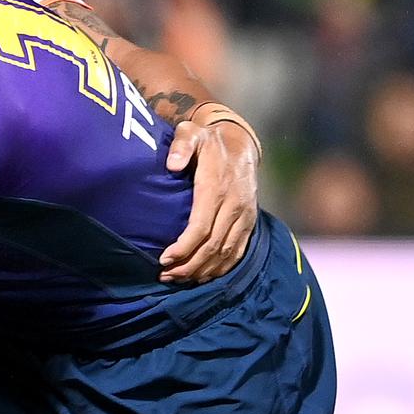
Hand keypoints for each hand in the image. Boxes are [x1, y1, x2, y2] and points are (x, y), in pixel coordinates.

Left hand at [159, 121, 258, 283]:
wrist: (241, 142)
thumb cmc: (208, 140)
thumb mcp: (191, 133)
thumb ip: (181, 146)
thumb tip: (171, 164)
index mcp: (217, 188)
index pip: (201, 227)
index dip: (183, 247)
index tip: (163, 259)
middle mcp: (234, 206)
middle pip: (212, 246)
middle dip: (188, 266)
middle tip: (165, 276)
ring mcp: (245, 216)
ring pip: (226, 254)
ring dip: (203, 271)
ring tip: (178, 279)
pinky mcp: (250, 222)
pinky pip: (238, 251)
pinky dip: (222, 268)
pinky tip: (204, 276)